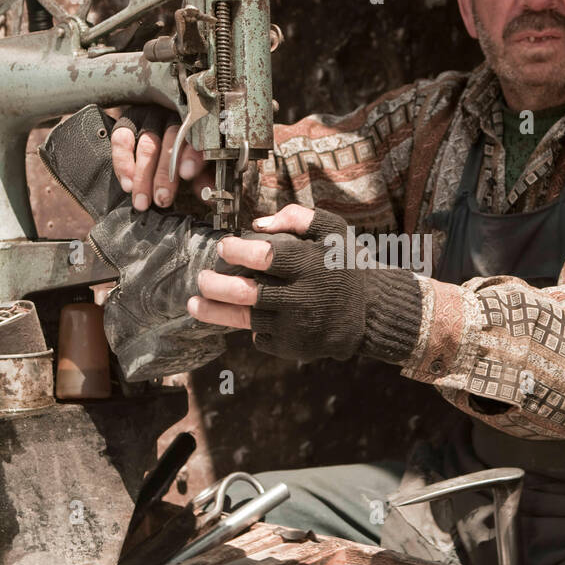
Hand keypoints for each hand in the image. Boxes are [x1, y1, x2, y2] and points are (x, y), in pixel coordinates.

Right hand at [109, 105, 213, 210]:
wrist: (154, 135)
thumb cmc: (184, 154)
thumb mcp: (199, 164)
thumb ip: (205, 178)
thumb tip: (208, 196)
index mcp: (196, 125)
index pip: (197, 136)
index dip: (192, 155)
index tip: (187, 174)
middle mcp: (173, 117)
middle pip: (170, 141)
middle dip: (165, 174)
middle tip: (162, 199)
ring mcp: (149, 117)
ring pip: (146, 144)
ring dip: (143, 176)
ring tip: (142, 200)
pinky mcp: (128, 121)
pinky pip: (122, 139)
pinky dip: (123, 163)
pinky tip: (127, 184)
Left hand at [186, 205, 423, 363]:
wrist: (369, 312)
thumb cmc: (344, 265)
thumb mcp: (332, 230)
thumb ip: (298, 217)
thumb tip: (257, 224)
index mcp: (311, 265)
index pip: (267, 257)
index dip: (238, 251)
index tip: (223, 247)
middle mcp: (303, 298)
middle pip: (248, 294)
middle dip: (217, 286)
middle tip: (202, 278)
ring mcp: (297, 326)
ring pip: (247, 319)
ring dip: (216, 311)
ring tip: (195, 303)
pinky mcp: (294, 347)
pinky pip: (261, 336)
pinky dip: (252, 324)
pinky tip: (248, 315)